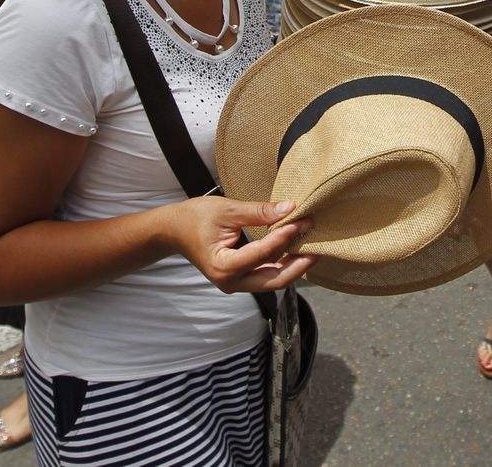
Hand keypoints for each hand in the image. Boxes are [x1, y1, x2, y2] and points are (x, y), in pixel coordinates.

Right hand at [172, 198, 315, 293]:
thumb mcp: (228, 210)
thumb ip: (259, 212)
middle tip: (318, 247)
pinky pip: (266, 275)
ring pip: (272, 280)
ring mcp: (235, 284)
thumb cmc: (195, 218)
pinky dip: (282, 263)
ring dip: (293, 265)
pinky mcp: (240, 279)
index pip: (262, 253)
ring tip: (312, 247)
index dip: (284, 237)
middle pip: (274, 279)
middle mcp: (230, 282)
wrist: (173, 230)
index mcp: (224, 267)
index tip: (302, 220)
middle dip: (298, 264)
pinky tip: (296, 250)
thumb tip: (290, 208)